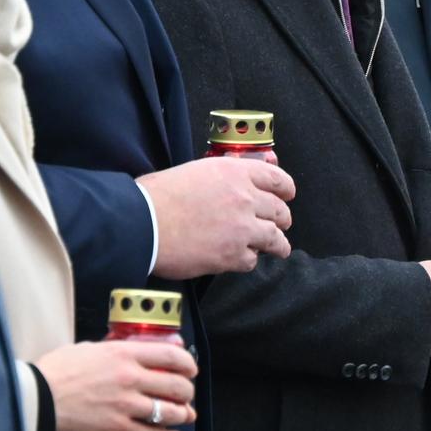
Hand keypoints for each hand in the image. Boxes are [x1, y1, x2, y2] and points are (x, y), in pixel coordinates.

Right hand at [36, 340, 196, 430]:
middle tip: (186, 393)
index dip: (187, 363)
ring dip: (181, 414)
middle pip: (176, 384)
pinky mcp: (117, 428)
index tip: (190, 368)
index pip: (171, 354)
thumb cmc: (58, 370)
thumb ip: (118, 349)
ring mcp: (125, 404)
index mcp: (123, 353)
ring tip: (183, 414)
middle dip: (187, 390)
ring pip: (170, 411)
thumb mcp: (91, 348)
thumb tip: (141, 348)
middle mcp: (130, 377)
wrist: (38, 396)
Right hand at [140, 156, 294, 279]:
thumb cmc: (157, 195)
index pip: (276, 179)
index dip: (286, 189)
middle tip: (280, 224)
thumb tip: (238, 176)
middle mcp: (244, 197)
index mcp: (234, 172)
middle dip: (282, 219)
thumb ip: (223, 174)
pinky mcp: (232, 254)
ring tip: (279, 249)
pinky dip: (248, 260)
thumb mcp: (195, 170)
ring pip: (274, 238)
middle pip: (280, 210)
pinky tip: (239, 259)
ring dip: (277, 244)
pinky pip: (252, 260)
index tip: (287, 195)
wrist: (143, 222)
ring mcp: (241, 227)